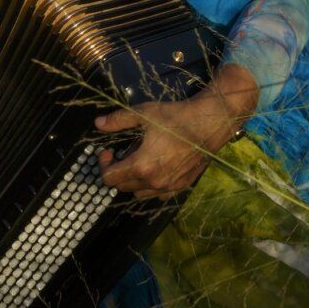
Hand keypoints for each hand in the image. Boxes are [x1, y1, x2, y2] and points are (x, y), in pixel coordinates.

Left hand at [95, 64, 256, 199]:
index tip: (109, 151)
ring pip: (140, 193)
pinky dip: (152, 185)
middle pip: (123, 186)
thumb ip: (118, 120)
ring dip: (134, 180)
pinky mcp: (182, 186)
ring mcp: (169, 187)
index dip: (104, 164)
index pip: (109, 178)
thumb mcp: (144, 114)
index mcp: (141, 166)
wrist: (210, 123)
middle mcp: (153, 182)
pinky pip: (159, 194)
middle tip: (125, 152)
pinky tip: (158, 168)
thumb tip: (98, 123)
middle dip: (118, 170)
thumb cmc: (176, 117)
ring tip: (140, 161)